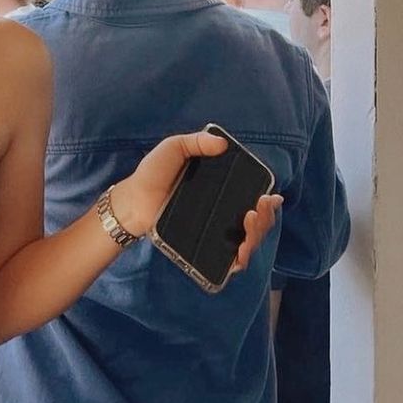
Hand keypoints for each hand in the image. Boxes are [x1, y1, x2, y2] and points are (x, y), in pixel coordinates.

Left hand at [113, 132, 282, 271]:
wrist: (133, 199)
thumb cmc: (153, 173)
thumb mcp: (174, 149)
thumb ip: (196, 142)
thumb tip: (222, 143)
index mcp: (225, 191)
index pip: (256, 198)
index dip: (269, 202)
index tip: (269, 197)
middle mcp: (225, 213)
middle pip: (258, 222)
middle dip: (266, 218)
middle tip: (257, 208)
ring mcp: (216, 233)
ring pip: (249, 242)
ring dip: (257, 235)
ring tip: (249, 222)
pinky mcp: (204, 249)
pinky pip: (229, 260)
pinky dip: (241, 259)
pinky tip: (241, 251)